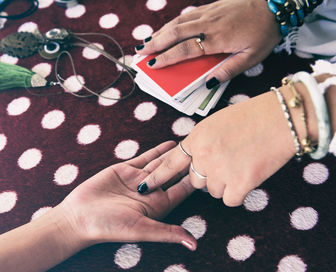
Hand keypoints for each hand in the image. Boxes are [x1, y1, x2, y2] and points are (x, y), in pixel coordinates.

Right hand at [57, 141, 196, 250]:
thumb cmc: (108, 227)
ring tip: (193, 143)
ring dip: (176, 154)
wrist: (79, 216)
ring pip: (162, 163)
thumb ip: (167, 232)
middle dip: (189, 162)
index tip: (213, 167)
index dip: (197, 179)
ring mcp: (139, 179)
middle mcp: (151, 192)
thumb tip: (193, 244)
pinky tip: (171, 144)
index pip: (183, 190)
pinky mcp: (126, 170)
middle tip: (206, 148)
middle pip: (175, 173)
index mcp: (158, 206)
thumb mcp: (140, 229)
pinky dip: (158, 151)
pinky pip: (146, 158)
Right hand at [136, 0, 281, 85]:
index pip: (185, 49)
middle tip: (140, 53)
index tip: (152, 65)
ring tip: (147, 42)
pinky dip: (172, 23)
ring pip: (178, 22)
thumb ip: (229, 70)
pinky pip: (186, 15)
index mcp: (218, 39)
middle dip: (155, 43)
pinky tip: (166, 28)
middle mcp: (209, 24)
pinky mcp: (211, 6)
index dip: (167, 58)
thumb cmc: (266, 32)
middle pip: (175, 33)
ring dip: (160, 32)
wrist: (276, 3)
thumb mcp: (252, 57)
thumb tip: (208, 83)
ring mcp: (209, 13)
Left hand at [137, 91, 298, 206]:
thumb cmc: (251, 116)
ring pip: (213, 191)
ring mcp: (220, 170)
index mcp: (196, 139)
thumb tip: (193, 160)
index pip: (169, 163)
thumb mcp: (215, 123)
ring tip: (241, 163)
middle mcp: (204, 156)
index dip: (156, 177)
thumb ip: (200, 142)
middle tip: (227, 162)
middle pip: (194, 181)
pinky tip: (249, 175)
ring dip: (225, 184)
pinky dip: (239, 192)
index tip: (145, 186)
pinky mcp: (240, 184)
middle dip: (207, 176)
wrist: (281, 119)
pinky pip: (230, 200)